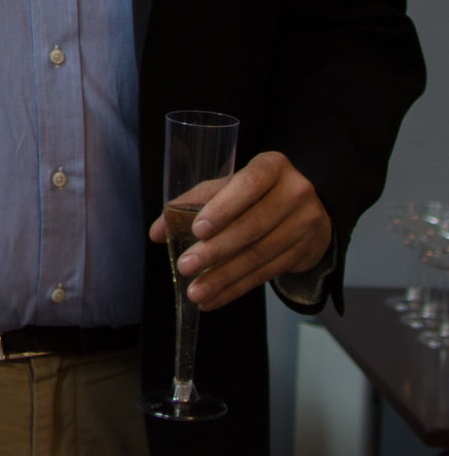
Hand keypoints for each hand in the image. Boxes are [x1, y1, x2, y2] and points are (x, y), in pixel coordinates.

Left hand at [147, 150, 332, 310]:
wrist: (310, 210)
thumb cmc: (256, 192)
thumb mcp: (229, 186)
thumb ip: (193, 202)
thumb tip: (157, 232)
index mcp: (272, 167)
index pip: (248, 186)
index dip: (223, 209)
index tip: (198, 230)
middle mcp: (294, 194)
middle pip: (252, 227)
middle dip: (215, 251)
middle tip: (185, 266)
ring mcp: (303, 225)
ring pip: (258, 256)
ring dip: (223, 277)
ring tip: (195, 292)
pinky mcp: (303, 253)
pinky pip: (266, 274)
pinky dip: (236, 288)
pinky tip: (214, 299)